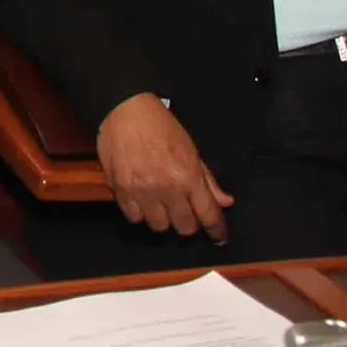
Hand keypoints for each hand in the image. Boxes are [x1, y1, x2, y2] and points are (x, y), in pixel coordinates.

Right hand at [97, 93, 233, 242]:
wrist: (125, 110)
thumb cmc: (160, 126)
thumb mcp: (191, 149)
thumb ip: (207, 179)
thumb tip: (225, 201)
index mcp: (189, 177)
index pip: (209, 215)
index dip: (217, 230)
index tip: (219, 236)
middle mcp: (167, 188)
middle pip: (184, 227)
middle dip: (188, 223)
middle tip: (184, 214)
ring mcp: (142, 191)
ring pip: (159, 226)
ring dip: (162, 219)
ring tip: (160, 206)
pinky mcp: (120, 190)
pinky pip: (134, 217)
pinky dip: (140, 213)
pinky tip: (142, 201)